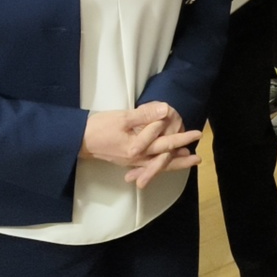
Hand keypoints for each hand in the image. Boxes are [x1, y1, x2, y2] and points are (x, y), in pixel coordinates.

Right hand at [81, 101, 201, 188]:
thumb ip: (145, 115)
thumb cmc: (100, 127)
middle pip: (164, 159)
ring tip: (187, 161)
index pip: (164, 143)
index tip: (196, 133)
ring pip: (157, 165)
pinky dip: (158, 166)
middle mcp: (136, 159)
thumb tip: (165, 110)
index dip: (181, 137)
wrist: (78, 139)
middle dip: (182, 158)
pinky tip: (163, 163)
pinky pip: (147, 166)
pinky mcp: (126, 161)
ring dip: (173, 164)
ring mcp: (131, 162)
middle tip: (198, 158)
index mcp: (137, 149)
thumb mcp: (123, 117)